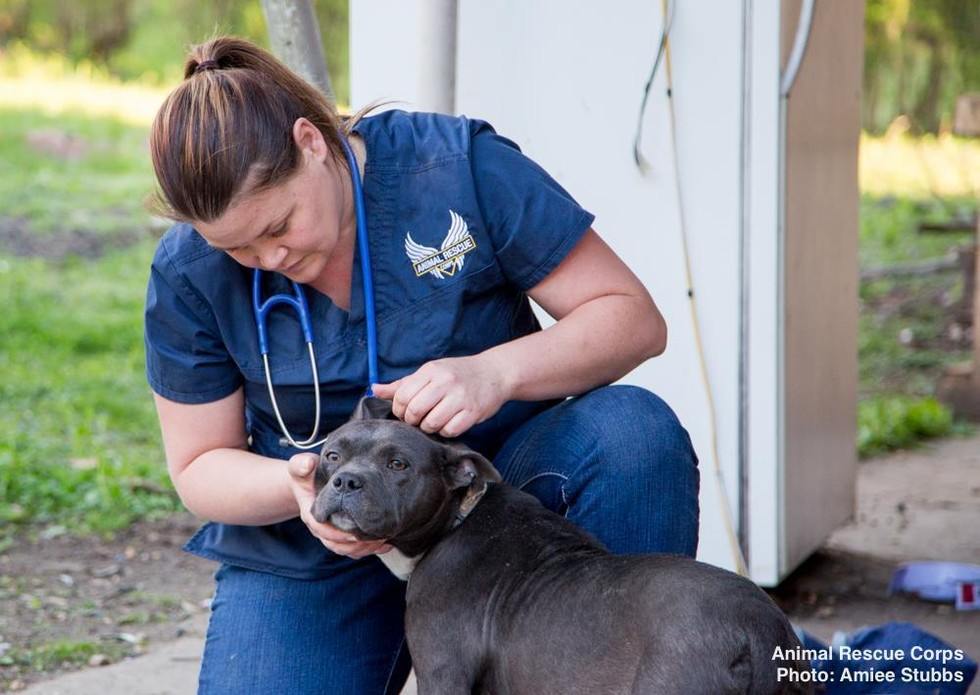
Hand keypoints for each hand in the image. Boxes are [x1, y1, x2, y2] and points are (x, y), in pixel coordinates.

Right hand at [286, 453, 390, 558]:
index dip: (337, 534)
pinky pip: (354, 549)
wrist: (308, 481)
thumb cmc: (307, 473)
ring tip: (383, 541)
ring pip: (346, 549)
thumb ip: (301, 464)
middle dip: (356, 545)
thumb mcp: (300, 466)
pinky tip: (385, 545)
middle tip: (376, 538)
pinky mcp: (341, 535)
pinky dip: (369, 549)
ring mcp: (330, 533)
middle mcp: (320, 528)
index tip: (354, 532)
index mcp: (311, 514)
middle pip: (336, 545)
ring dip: (364, 549)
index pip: (322, 530)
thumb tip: (308, 464)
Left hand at [371, 354, 510, 437]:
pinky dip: (446, 431)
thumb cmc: (458, 374)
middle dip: (412, 420)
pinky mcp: (473, 412)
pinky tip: (449, 423)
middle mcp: (445, 382)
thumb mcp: (431, 372)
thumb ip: (403, 384)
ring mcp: (460, 397)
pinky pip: (450, 430)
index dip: (399, 409)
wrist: (495, 373)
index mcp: (431, 370)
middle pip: (414, 411)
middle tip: (418, 419)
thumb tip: (375, 390)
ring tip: (434, 420)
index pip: (402, 396)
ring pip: (431, 423)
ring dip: (429, 427)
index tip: (406, 411)